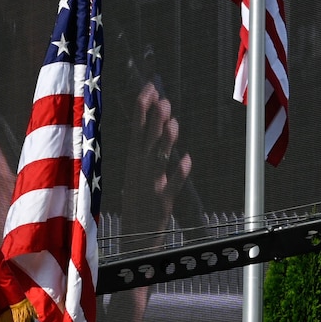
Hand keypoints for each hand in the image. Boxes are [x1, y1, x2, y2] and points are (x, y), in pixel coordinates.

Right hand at [135, 81, 191, 210]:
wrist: (135, 233)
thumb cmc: (139, 196)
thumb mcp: (137, 167)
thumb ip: (148, 144)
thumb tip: (162, 118)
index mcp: (134, 158)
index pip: (137, 127)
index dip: (143, 107)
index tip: (150, 88)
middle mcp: (140, 168)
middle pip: (148, 139)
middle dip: (155, 120)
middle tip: (164, 101)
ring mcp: (151, 184)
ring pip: (158, 159)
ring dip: (166, 142)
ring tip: (173, 124)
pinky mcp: (163, 200)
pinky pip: (172, 185)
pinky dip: (179, 172)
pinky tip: (187, 159)